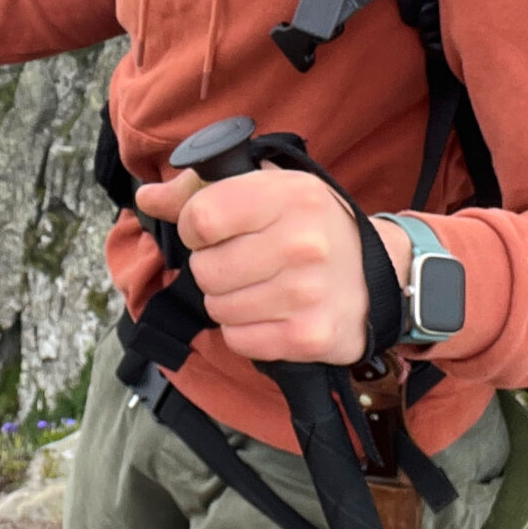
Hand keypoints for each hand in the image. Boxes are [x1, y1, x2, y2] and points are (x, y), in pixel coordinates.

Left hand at [134, 168, 410, 366]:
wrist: (381, 276)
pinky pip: (238, 340)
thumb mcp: (267, 188)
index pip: (199, 217)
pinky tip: (271, 313)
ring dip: (229, 301)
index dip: (196, 228)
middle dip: (214, 268)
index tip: (216, 231)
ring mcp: (306, 294)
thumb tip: (146, 198)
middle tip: (244, 262)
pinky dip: (245, 331)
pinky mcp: (308, 337)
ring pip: (218, 307)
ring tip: (261, 286)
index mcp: (289, 195)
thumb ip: (200, 190)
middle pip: (204, 269)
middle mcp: (302, 243)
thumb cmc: (311, 227)